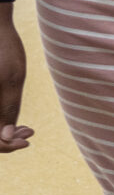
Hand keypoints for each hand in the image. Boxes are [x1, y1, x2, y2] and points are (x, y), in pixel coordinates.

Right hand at [0, 16, 30, 152]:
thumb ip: (9, 108)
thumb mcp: (12, 78)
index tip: (27, 141)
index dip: (5, 146)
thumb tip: (7, 137)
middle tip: (29, 133)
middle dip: (5, 140)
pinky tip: (15, 120)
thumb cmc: (3, 49)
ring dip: (3, 131)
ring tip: (26, 128)